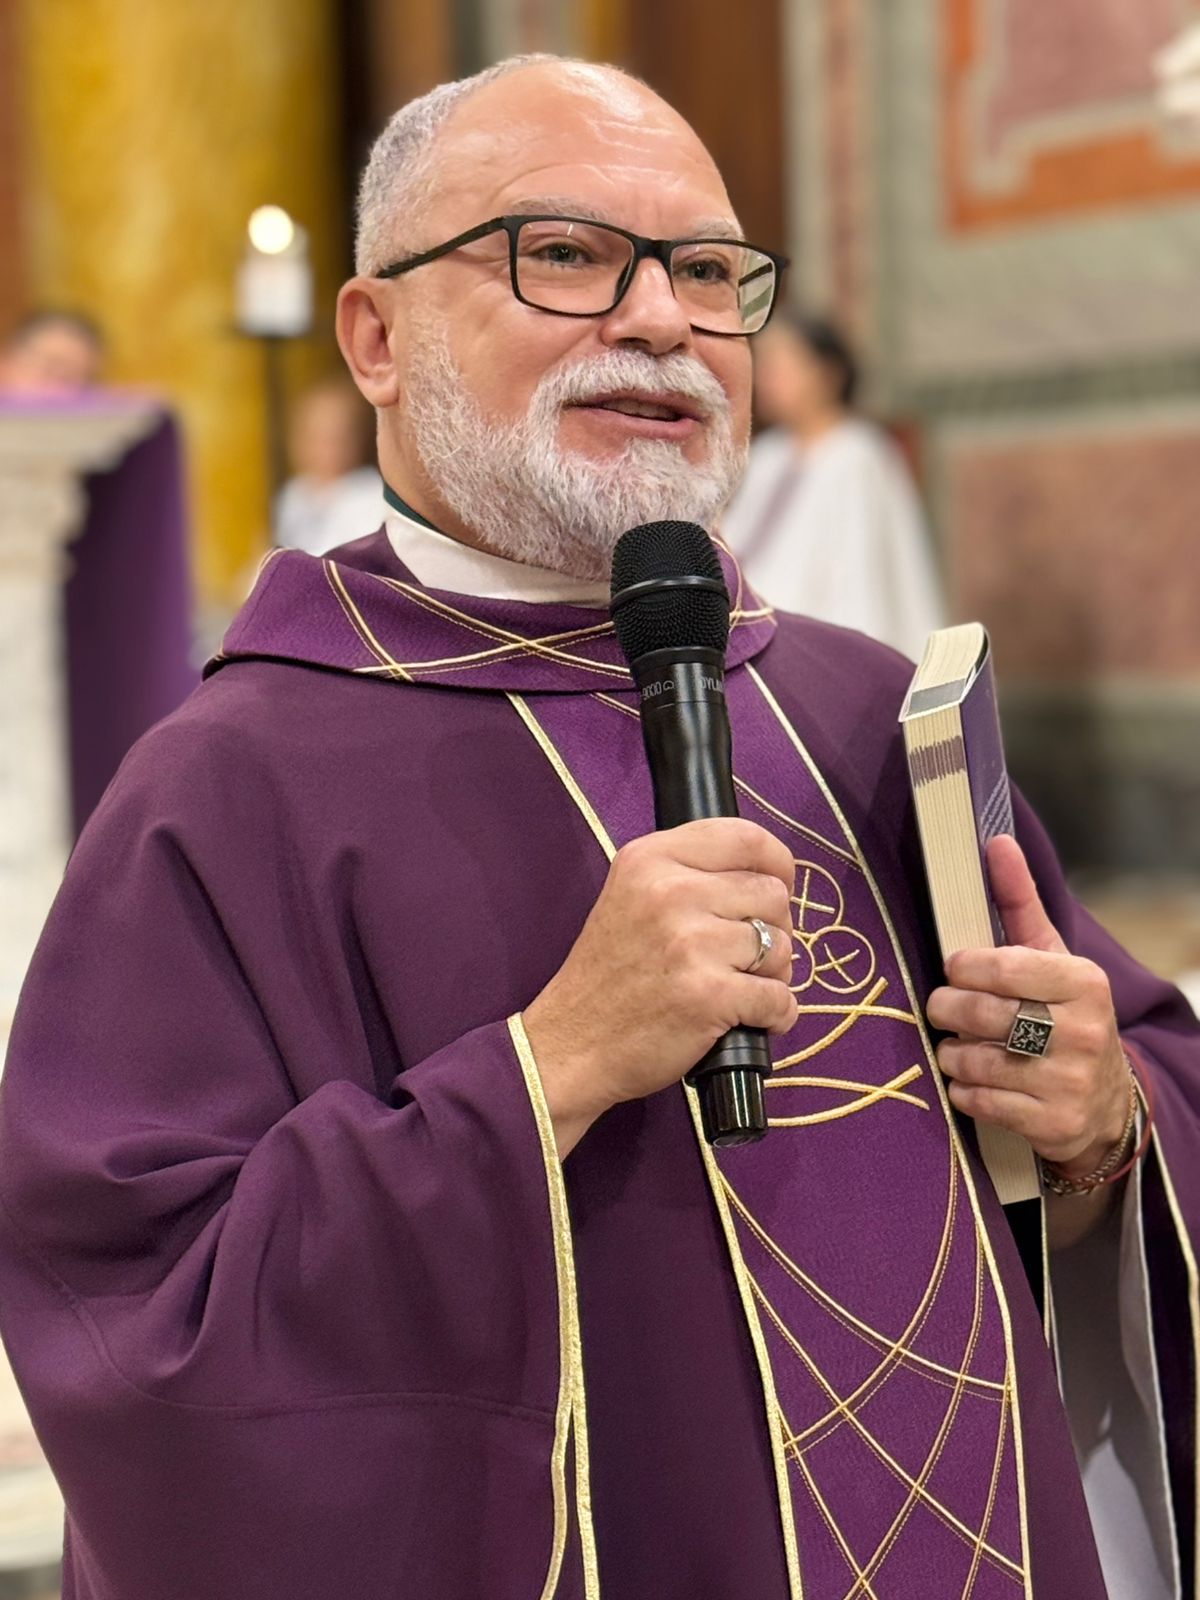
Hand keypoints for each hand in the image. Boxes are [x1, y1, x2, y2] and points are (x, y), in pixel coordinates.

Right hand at [522, 818, 798, 1155]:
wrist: (570, 1045)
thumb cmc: (607, 976)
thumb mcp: (631, 896)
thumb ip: (689, 874)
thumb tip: (770, 877)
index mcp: (651, 859)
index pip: (745, 837)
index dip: (776, 863)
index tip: (777, 886)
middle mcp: (671, 892)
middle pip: (772, 894)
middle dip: (774, 928)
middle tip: (746, 956)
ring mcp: (691, 943)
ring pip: (782, 946)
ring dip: (775, 975)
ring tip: (740, 988)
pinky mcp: (709, 995)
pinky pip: (780, 997)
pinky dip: (775, 1015)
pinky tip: (750, 1019)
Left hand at [925, 835, 1129, 1177]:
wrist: (1104, 1100)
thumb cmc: (1064, 1014)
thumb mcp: (1052, 956)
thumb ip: (1019, 902)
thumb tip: (995, 841)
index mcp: (1082, 982)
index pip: (1001, 965)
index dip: (962, 967)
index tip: (954, 968)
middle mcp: (1081, 1032)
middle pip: (979, 1013)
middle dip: (947, 1009)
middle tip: (943, 1008)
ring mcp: (1068, 1082)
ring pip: (972, 1059)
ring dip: (951, 1052)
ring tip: (959, 1044)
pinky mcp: (1051, 1124)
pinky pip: (977, 1099)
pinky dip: (962, 1088)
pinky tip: (973, 1080)